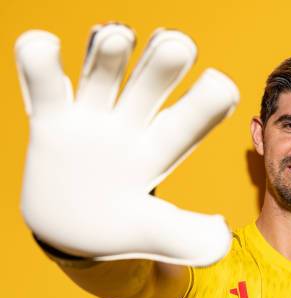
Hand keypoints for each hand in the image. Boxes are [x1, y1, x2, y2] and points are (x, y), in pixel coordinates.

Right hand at [16, 23, 238, 265]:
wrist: (73, 228)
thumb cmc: (123, 225)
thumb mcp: (154, 233)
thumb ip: (187, 237)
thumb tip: (221, 239)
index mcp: (159, 152)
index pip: (188, 125)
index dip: (206, 105)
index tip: (222, 88)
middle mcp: (129, 128)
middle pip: (148, 90)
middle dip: (161, 68)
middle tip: (179, 45)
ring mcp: (90, 120)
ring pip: (100, 78)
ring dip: (108, 56)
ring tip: (118, 35)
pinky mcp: (51, 122)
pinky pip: (43, 88)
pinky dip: (37, 64)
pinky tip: (42, 46)